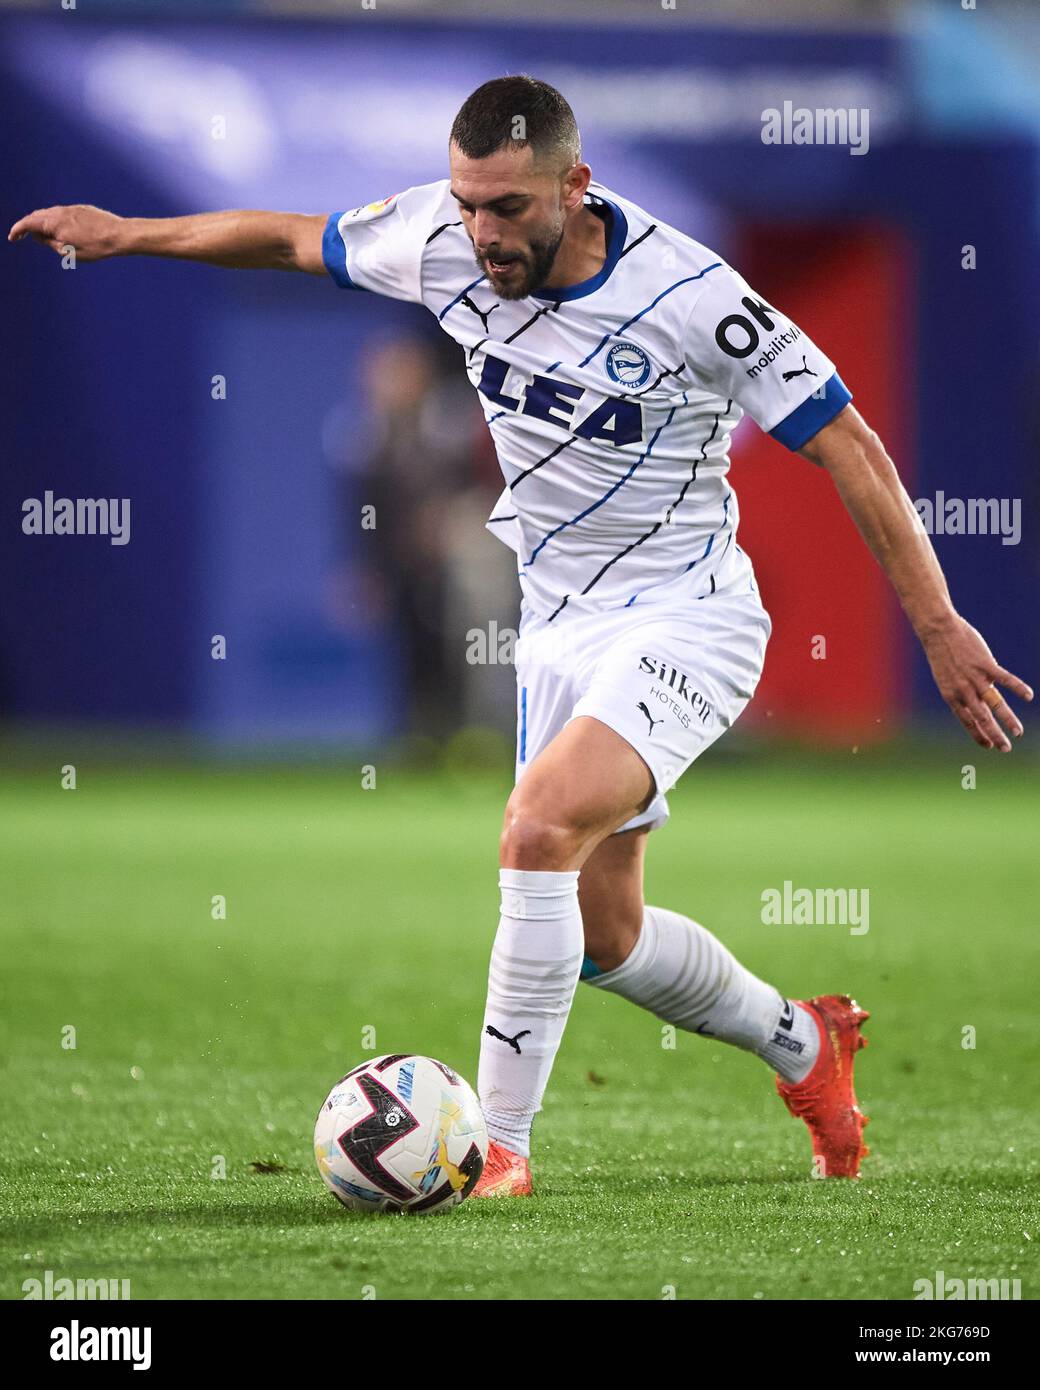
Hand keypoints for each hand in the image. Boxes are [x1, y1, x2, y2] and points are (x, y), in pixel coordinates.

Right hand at [7, 204, 125, 260]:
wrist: (119, 235)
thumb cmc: (97, 247)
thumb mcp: (70, 253)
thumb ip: (51, 243)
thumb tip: (39, 236)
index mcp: (54, 223)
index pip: (28, 223)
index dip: (17, 230)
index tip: (12, 238)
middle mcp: (60, 212)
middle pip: (36, 216)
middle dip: (27, 226)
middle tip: (22, 236)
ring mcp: (71, 209)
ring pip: (49, 213)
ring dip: (41, 223)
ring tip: (40, 236)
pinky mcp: (81, 209)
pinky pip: (61, 213)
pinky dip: (53, 220)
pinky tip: (58, 230)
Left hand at [921, 614, 1031, 750]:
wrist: (938, 631)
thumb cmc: (943, 654)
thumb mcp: (947, 678)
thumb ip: (963, 691)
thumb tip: (980, 700)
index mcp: (951, 695)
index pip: (966, 721)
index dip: (977, 735)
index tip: (988, 746)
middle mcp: (963, 690)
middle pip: (982, 718)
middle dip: (994, 735)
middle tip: (1005, 749)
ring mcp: (974, 678)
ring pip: (994, 703)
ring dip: (1008, 720)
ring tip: (1018, 733)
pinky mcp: (985, 664)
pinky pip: (1004, 679)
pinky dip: (1017, 687)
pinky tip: (1028, 695)